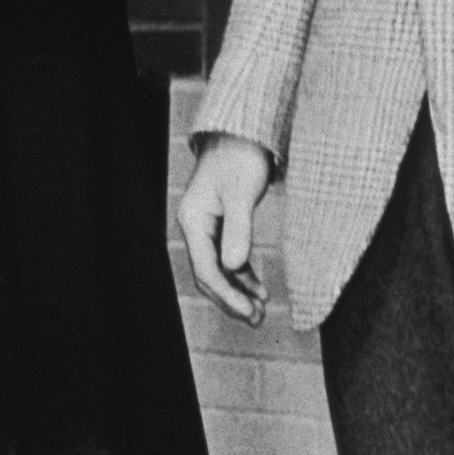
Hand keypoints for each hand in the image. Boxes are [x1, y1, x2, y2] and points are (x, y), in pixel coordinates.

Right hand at [178, 134, 271, 323]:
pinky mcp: (222, 227)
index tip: (248, 311)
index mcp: (193, 219)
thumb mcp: (241, 192)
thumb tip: (234, 266)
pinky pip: (229, 260)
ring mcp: (208, 229)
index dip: (226, 294)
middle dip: (231, 299)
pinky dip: (243, 277)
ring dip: (238, 292)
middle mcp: (196, 227)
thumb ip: (238, 229)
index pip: (206, 268)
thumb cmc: (241, 158)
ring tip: (259, 312)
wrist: (243, 136)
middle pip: (209, 275)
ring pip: (220, 271)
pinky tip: (259, 290)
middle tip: (256, 319)